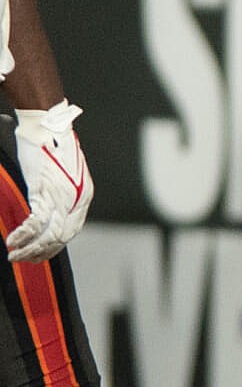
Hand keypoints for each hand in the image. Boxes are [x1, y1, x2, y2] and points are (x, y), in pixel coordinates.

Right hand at [7, 103, 92, 264]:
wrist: (48, 127)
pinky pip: (35, 223)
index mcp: (85, 196)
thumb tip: (50, 209)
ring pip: (49, 235)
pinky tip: (13, 241)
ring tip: (15, 255)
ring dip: (30, 249)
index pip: (72, 230)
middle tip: (24, 259)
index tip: (40, 253)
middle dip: (41, 252)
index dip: (55, 245)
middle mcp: (77, 200)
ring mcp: (62, 197)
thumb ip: (61, 194)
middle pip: (62, 238)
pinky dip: (23, 235)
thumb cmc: (53, 147)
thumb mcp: (64, 175)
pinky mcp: (44, 192)